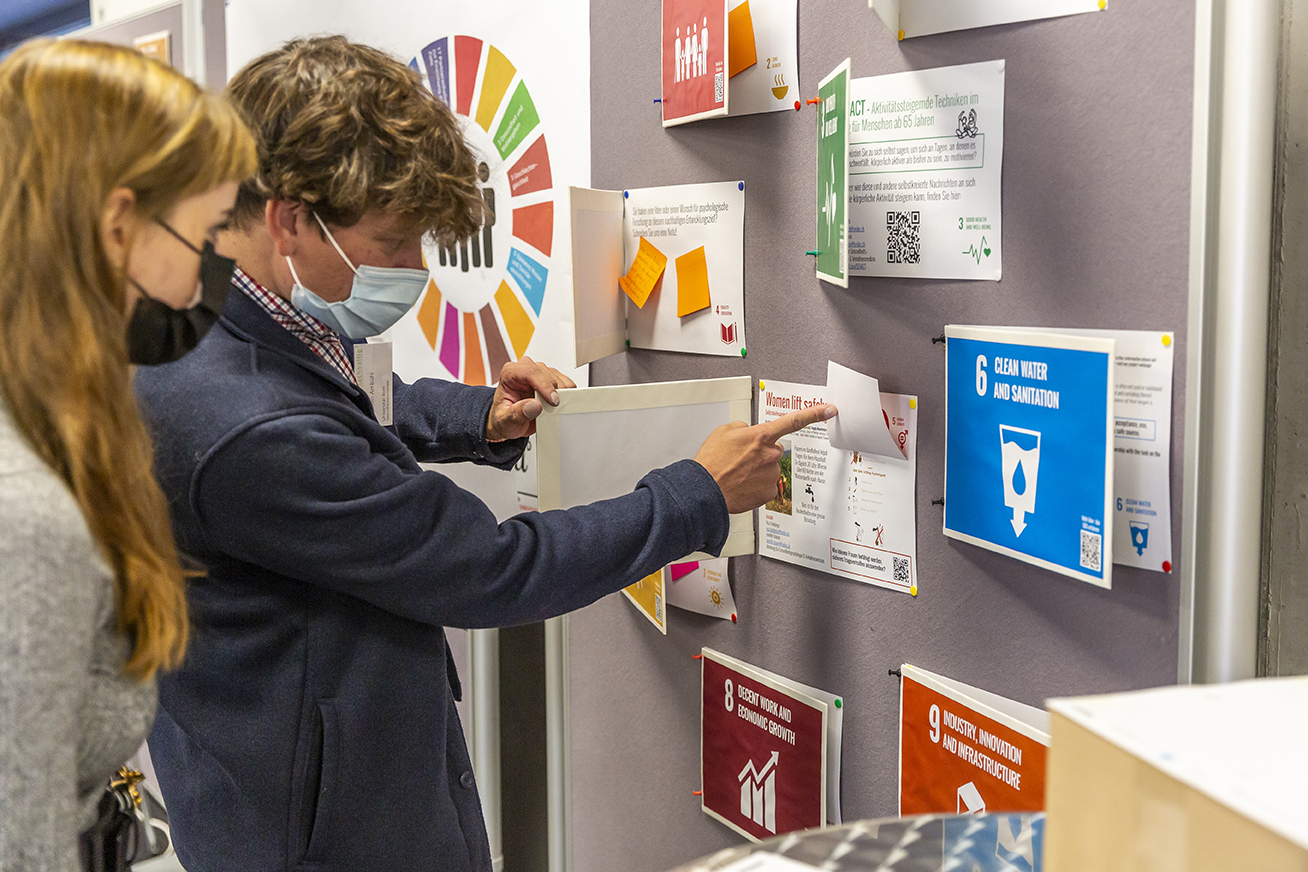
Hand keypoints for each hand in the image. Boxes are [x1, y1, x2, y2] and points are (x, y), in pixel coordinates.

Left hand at [486, 357, 576, 440]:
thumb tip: (534, 406)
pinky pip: (565, 383)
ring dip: (561, 394)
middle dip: (554, 392)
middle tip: (554, 409)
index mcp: (510, 374)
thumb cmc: (504, 419)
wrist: (510, 423)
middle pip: (547, 374)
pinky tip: (558, 404)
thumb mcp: (505, 422)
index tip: (553, 400)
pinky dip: (567, 394)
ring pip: (558, 378)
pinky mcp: (550, 380)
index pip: (530, 372)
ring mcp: (539, 374)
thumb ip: (517, 414)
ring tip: (552, 409)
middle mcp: (525, 370)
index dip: (544, 385)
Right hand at [693, 405, 837, 513]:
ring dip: (756, 469)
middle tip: (741, 459)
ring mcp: (771, 474)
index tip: (830, 411)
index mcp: (761, 436)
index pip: (794, 421)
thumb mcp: (723, 432)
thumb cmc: (711, 462)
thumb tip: (748, 431)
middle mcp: (770, 455)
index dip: (814, 414)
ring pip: (768, 468)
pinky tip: (741, 484)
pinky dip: (755, 485)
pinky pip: (766, 484)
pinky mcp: (768, 492)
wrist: (705, 490)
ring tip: (736, 473)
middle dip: (761, 452)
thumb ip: (742, 427)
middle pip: (773, 449)